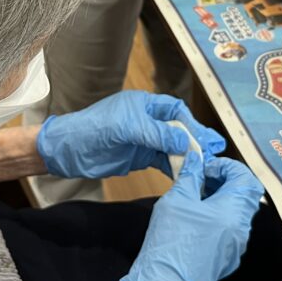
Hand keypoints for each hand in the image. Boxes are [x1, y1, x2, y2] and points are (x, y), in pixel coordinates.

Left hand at [36, 90, 225, 178]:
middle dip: (195, 140)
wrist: (68, 151)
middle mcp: (146, 120)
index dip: (191, 123)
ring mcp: (143, 139)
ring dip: (188, 156)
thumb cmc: (92, 130)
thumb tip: (184, 143)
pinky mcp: (139, 156)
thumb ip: (155, 134)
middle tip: (213, 152)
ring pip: (172, 146)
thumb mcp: (125, 129)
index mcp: (143, 105)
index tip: (204, 138)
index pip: (175, 110)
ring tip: (205, 167)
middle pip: (178, 129)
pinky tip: (186, 175)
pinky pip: (162, 161)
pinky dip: (175, 168)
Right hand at [113, 155, 263, 280]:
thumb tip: (194, 160)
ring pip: (237, 213)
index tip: (207, 167)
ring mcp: (236, 247)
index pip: (245, 178)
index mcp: (232, 212)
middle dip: (225, 181)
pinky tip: (196, 217)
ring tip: (195, 196)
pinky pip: (230, 230)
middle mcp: (240, 230)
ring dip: (221, 199)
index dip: (227, 167)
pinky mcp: (227, 259)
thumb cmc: (170, 244)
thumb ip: (189, 176)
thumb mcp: (176, 200)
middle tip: (202, 178)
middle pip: (245, 195)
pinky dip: (218, 217)